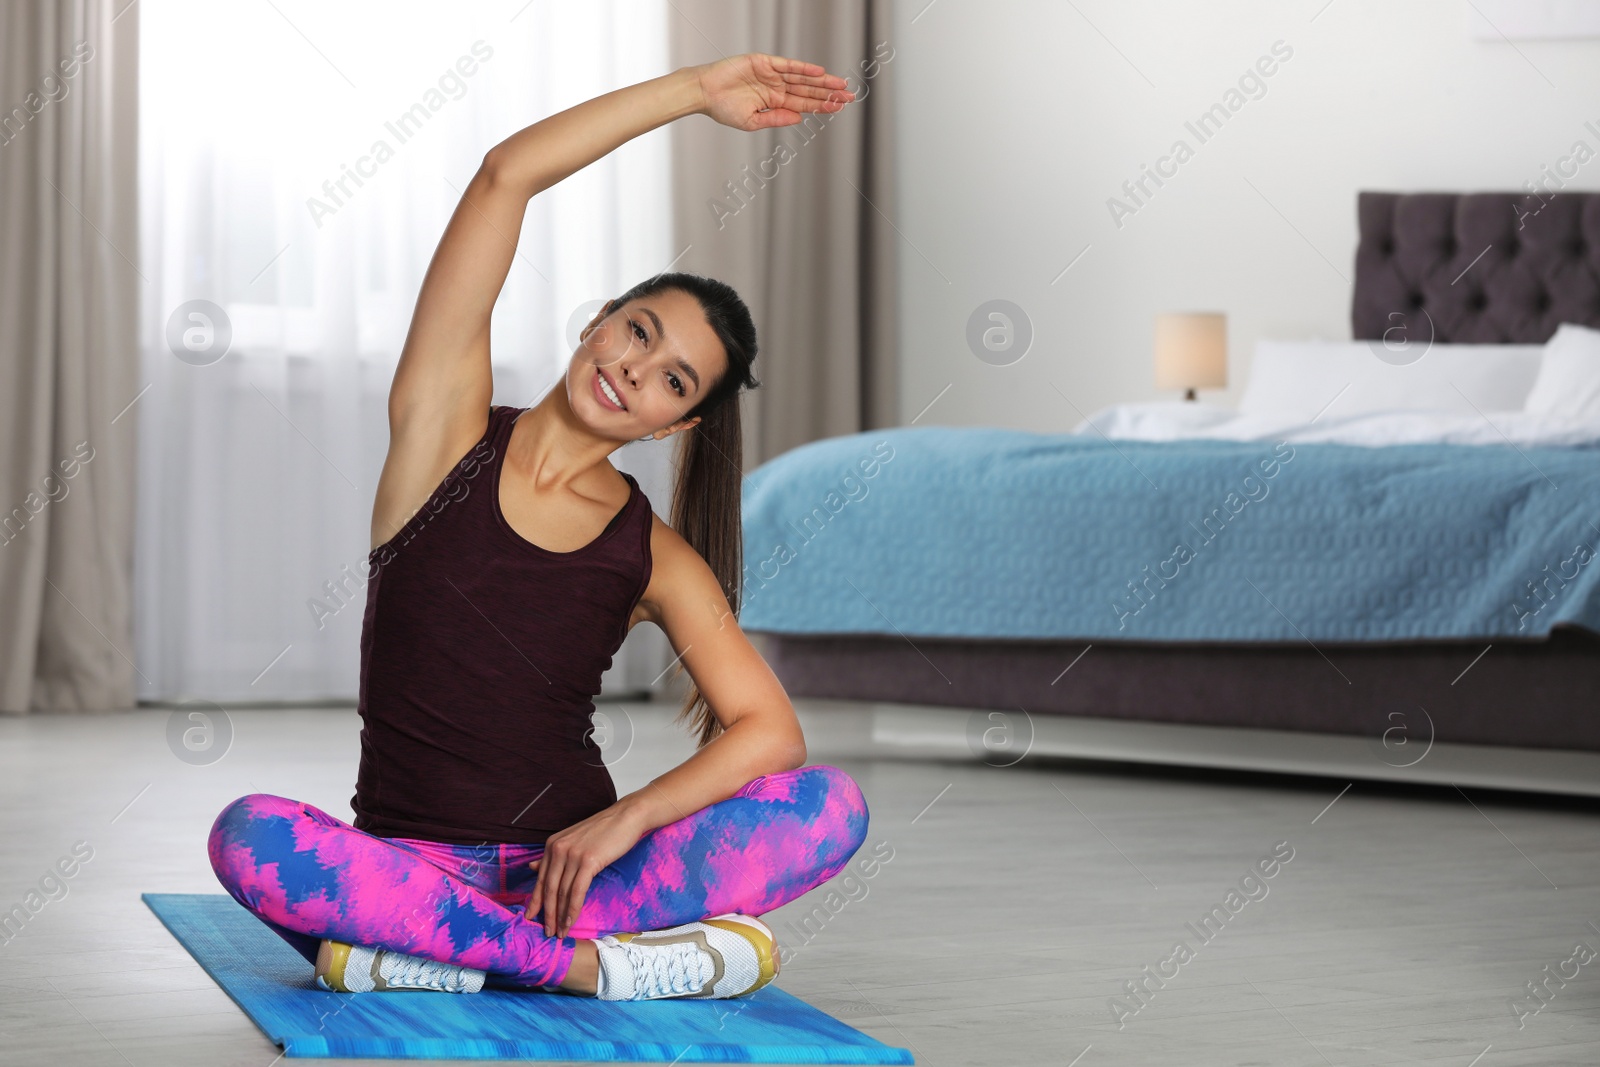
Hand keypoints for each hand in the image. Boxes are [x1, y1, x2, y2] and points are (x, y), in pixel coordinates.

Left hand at [526, 803, 644, 938]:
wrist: (626, 817)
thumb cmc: (603, 830)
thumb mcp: (573, 841)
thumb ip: (554, 856)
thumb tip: (532, 867)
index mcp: (552, 845)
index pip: (541, 878)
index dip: (535, 900)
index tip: (530, 917)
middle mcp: (558, 849)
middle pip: (549, 888)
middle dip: (547, 914)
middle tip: (547, 932)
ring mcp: (572, 855)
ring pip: (562, 893)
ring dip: (560, 916)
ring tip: (560, 933)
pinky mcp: (588, 861)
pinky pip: (577, 891)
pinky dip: (573, 910)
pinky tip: (571, 922)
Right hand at [692, 53, 855, 130]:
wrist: (704, 93)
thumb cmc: (723, 109)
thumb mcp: (753, 121)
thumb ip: (776, 118)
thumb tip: (800, 117)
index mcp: (774, 102)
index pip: (804, 103)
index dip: (822, 105)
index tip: (839, 107)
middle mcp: (776, 87)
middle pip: (808, 90)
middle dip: (828, 93)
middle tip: (850, 96)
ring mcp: (771, 74)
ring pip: (802, 78)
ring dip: (821, 81)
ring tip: (840, 85)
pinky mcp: (763, 62)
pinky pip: (787, 65)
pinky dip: (803, 68)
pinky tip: (818, 72)